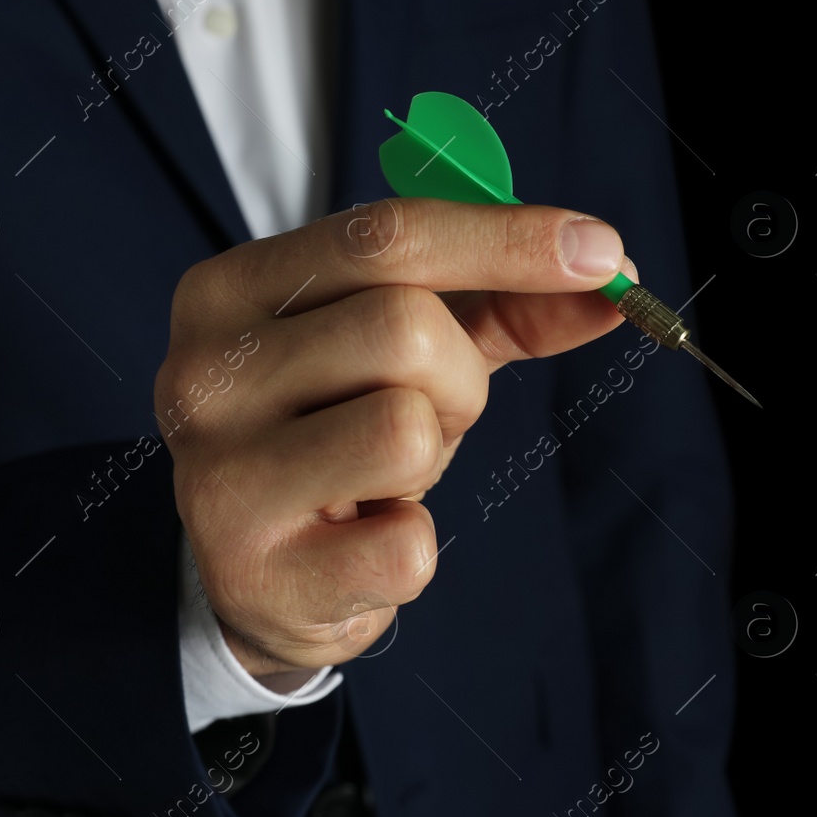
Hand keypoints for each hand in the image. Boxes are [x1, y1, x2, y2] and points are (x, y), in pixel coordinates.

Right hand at [156, 197, 636, 679]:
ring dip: (432, 456)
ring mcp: (217, 478)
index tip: (602, 254)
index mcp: (230, 291)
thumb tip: (613, 276)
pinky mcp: (255, 576)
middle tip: (429, 414)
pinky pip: (409, 546)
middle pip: (406, 327)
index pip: (386, 236)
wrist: (262, 581)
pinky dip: (414, 547)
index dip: (509, 239)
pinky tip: (362, 543)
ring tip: (383, 477)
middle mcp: (203, 374)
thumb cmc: (338, 434)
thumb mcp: (410, 351)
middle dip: (459, 377)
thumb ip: (504, 302)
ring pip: (406, 430)